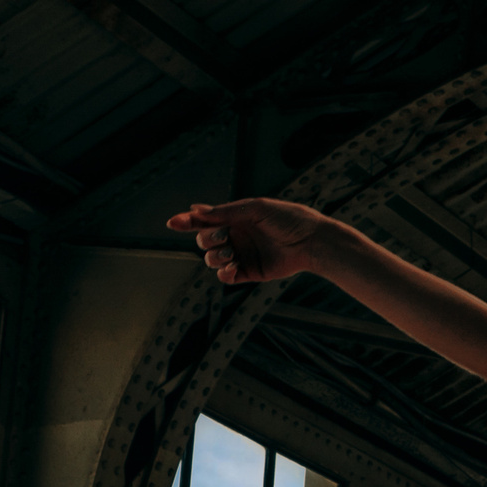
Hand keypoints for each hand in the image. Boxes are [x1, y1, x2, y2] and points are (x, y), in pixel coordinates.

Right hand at [164, 198, 338, 284]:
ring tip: (230, 253)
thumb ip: (226, 211)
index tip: (173, 223)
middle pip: (204, 241)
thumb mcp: (256, 209)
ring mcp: (242, 255)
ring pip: (212, 259)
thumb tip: (195, 209)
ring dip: (215, 256)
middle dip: (207, 239)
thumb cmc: (288, 219)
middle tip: (224, 236)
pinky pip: (227, 277)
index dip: (187, 222)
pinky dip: (224, 274)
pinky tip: (231, 268)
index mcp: (235, 218)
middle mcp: (236, 237)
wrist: (312, 242)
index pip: (205, 220)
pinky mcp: (251, 272)